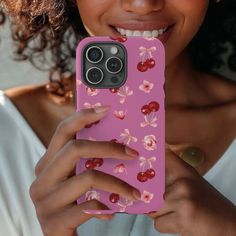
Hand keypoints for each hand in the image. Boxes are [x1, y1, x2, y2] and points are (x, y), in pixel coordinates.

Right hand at [29, 106, 140, 235]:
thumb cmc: (73, 202)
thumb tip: (120, 142)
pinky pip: (88, 206)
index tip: (106, 109)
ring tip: (135, 192)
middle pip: (75, 148)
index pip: (63, 131)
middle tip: (133, 153)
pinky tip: (114, 210)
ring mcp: (45, 200)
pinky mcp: (53, 222)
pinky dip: (106, 206)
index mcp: (47, 163)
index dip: (83, 116)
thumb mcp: (77, 177)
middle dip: (108, 148)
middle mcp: (42, 178)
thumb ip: (87, 161)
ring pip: (88, 178)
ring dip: (117, 184)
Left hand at [146, 145, 235, 235]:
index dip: (153, 150)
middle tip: (166, 202)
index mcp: (185, 172)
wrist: (229, 227)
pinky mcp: (183, 218)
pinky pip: (159, 224)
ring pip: (153, 208)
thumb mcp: (192, 183)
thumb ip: (173, 174)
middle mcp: (183, 182)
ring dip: (161, 215)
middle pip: (150, 189)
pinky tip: (180, 222)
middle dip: (153, 199)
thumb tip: (153, 168)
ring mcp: (182, 198)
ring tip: (176, 214)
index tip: (143, 146)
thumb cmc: (210, 206)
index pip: (164, 154)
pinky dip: (166, 226)